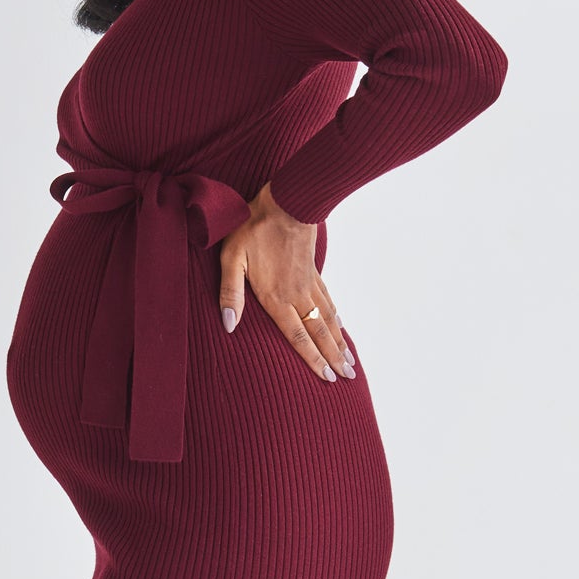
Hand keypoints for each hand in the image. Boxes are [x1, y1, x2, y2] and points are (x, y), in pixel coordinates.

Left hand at [219, 183, 355, 378]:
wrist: (288, 200)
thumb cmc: (253, 227)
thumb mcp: (231, 258)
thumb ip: (231, 293)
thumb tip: (229, 326)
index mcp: (277, 297)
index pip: (297, 337)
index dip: (312, 360)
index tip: (327, 378)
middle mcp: (297, 295)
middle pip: (318, 333)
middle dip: (333, 358)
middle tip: (347, 377)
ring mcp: (308, 283)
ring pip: (327, 319)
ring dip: (339, 341)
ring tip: (350, 360)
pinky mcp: (313, 271)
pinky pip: (328, 300)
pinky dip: (336, 317)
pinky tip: (340, 325)